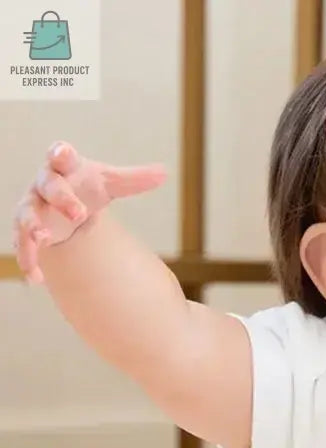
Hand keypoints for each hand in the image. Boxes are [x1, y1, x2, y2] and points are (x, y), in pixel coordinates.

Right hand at [12, 141, 166, 284]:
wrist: (64, 206)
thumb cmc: (86, 187)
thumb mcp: (109, 183)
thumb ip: (134, 179)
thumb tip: (164, 173)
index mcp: (65, 167)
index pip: (60, 155)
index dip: (60, 153)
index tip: (62, 153)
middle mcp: (45, 184)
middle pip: (49, 186)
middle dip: (62, 198)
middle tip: (79, 214)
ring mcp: (33, 206)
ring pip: (27, 214)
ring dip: (33, 226)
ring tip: (43, 239)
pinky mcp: (27, 229)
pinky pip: (22, 243)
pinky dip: (28, 259)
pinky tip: (35, 278)